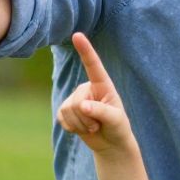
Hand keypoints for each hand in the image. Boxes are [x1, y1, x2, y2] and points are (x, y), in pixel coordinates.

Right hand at [56, 34, 137, 156]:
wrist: (110, 144)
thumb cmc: (118, 128)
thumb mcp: (115, 119)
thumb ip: (101, 111)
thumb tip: (82, 106)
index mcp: (102, 84)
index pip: (93, 65)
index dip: (85, 50)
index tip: (77, 35)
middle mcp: (87, 88)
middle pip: (77, 101)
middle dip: (87, 118)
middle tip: (98, 125)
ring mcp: (75, 99)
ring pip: (68, 110)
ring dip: (81, 124)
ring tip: (92, 127)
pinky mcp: (66, 111)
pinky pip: (61, 117)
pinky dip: (73, 128)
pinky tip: (82, 129)